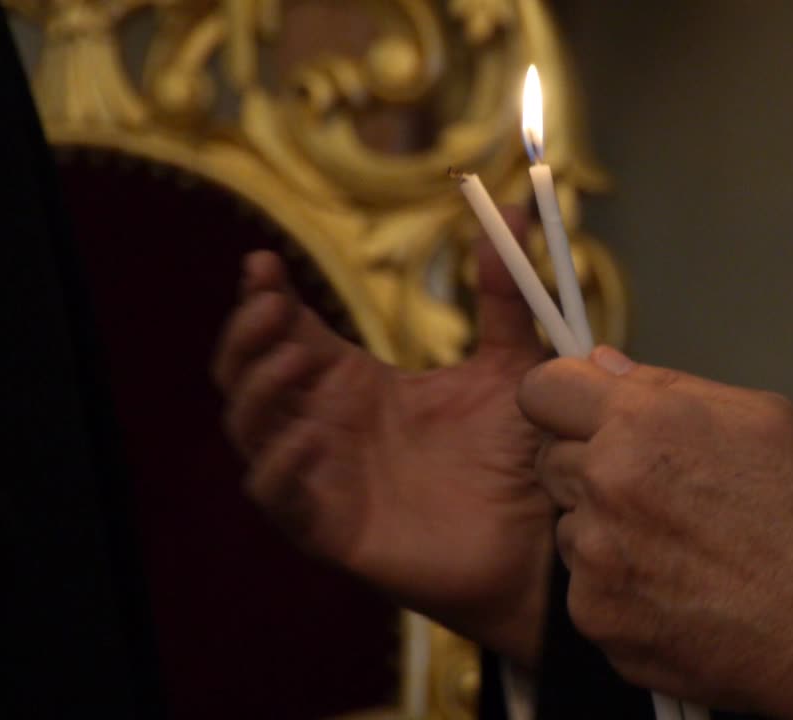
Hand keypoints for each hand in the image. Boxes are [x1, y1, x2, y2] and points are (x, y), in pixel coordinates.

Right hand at [213, 209, 553, 664]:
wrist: (544, 538)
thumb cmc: (521, 456)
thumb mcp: (513, 362)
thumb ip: (504, 292)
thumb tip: (511, 208)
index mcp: (358, 385)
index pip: (288, 333)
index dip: (266, 298)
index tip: (263, 261)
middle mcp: (329, 426)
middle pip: (250, 374)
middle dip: (247, 335)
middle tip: (272, 303)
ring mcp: (324, 477)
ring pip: (251, 429)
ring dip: (259, 389)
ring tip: (295, 357)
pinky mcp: (331, 528)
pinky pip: (278, 496)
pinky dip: (279, 464)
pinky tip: (309, 436)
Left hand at [517, 347, 792, 716]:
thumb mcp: (756, 414)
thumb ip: (666, 386)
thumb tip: (604, 367)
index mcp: (637, 424)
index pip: (542, 390)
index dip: (561, 400)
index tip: (579, 415)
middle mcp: (604, 485)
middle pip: (550, 460)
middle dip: (586, 466)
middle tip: (645, 488)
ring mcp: (595, 557)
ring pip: (568, 527)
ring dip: (600, 530)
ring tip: (670, 546)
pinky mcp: (595, 616)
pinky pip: (584, 588)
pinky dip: (616, 588)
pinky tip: (671, 590)